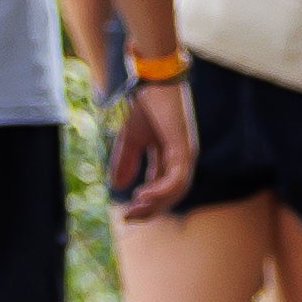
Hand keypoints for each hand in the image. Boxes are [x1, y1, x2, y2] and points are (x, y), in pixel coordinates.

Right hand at [107, 79, 195, 218]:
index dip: (145, 204)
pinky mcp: (184, 149)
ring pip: (176, 191)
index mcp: (170, 158)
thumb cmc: (145, 107)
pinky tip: (143, 195)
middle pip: (170, 195)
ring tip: (135, 209)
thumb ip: (126, 162)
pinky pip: (176, 179)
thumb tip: (116, 187)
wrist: (153, 83)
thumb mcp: (131, 140)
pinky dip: (161, 190)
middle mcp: (181, 160)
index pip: (160, 189)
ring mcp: (185, 155)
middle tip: (129, 218)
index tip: (126, 214)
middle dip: (150, 210)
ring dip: (156, 204)